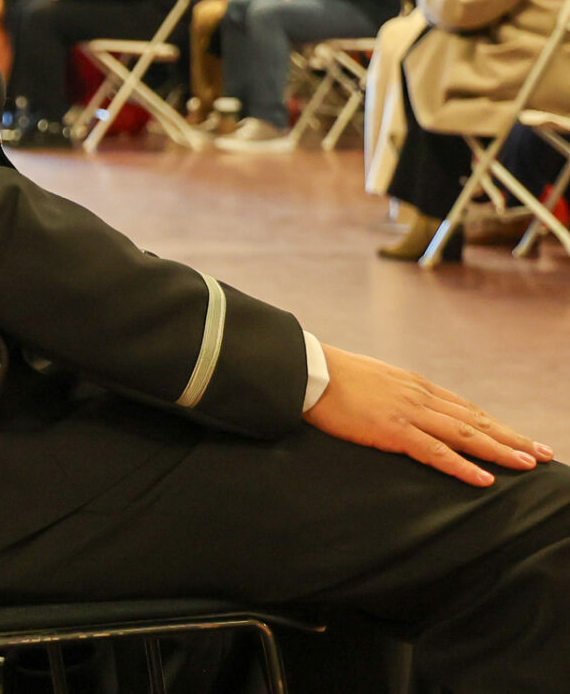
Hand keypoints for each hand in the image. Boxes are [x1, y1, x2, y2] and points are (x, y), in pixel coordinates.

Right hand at [305, 344, 551, 485]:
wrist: (305, 369)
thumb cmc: (329, 375)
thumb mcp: (371, 380)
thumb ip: (392, 394)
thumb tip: (400, 408)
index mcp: (414, 384)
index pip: (466, 408)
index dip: (495, 424)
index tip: (519, 437)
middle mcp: (419, 395)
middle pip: (476, 420)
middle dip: (512, 437)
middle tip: (544, 453)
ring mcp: (408, 411)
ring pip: (466, 435)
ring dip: (501, 450)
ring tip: (530, 464)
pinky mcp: (392, 428)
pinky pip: (435, 451)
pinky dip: (463, 466)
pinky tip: (485, 479)